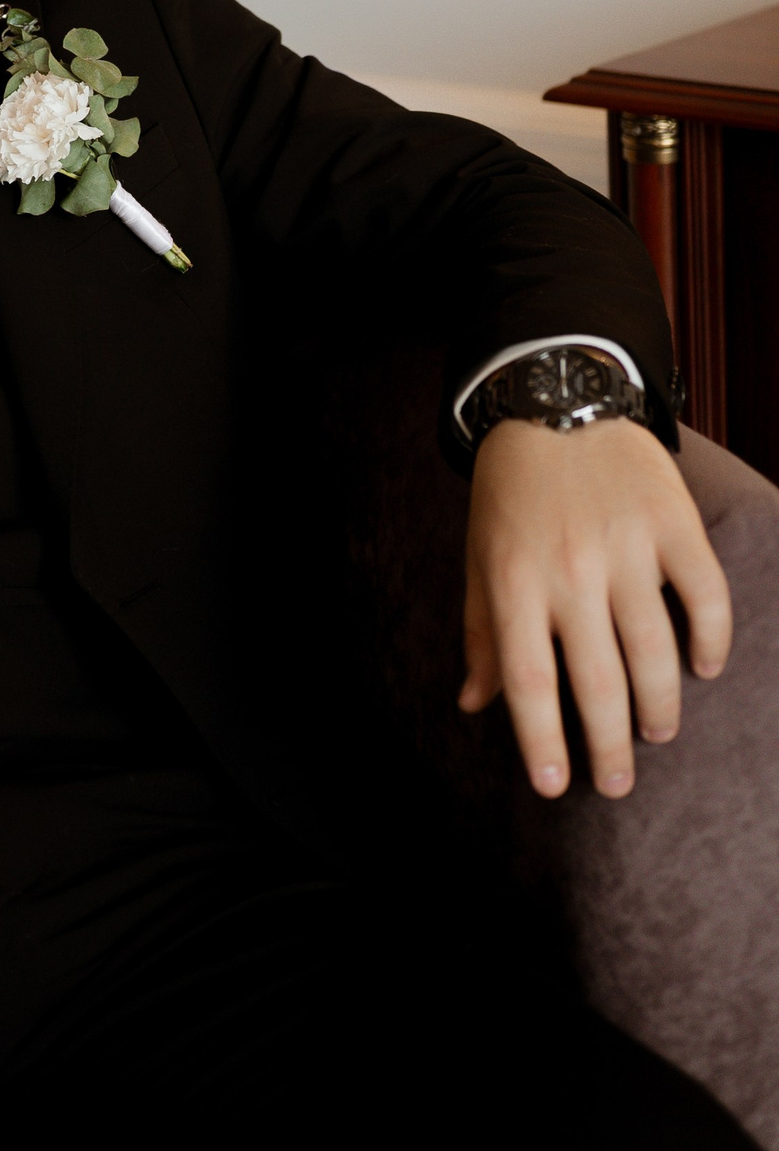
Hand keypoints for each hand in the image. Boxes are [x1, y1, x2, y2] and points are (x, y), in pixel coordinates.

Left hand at [460, 419, 732, 797]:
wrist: (554, 398)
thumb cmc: (510, 491)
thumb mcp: (479, 555)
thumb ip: (480, 632)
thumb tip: (473, 704)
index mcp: (514, 580)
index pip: (529, 681)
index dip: (542, 741)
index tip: (554, 785)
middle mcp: (569, 569)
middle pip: (597, 681)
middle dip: (610, 746)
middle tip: (618, 783)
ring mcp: (625, 547)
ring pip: (654, 651)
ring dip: (659, 706)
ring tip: (656, 733)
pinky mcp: (673, 523)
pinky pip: (705, 597)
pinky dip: (711, 640)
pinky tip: (705, 668)